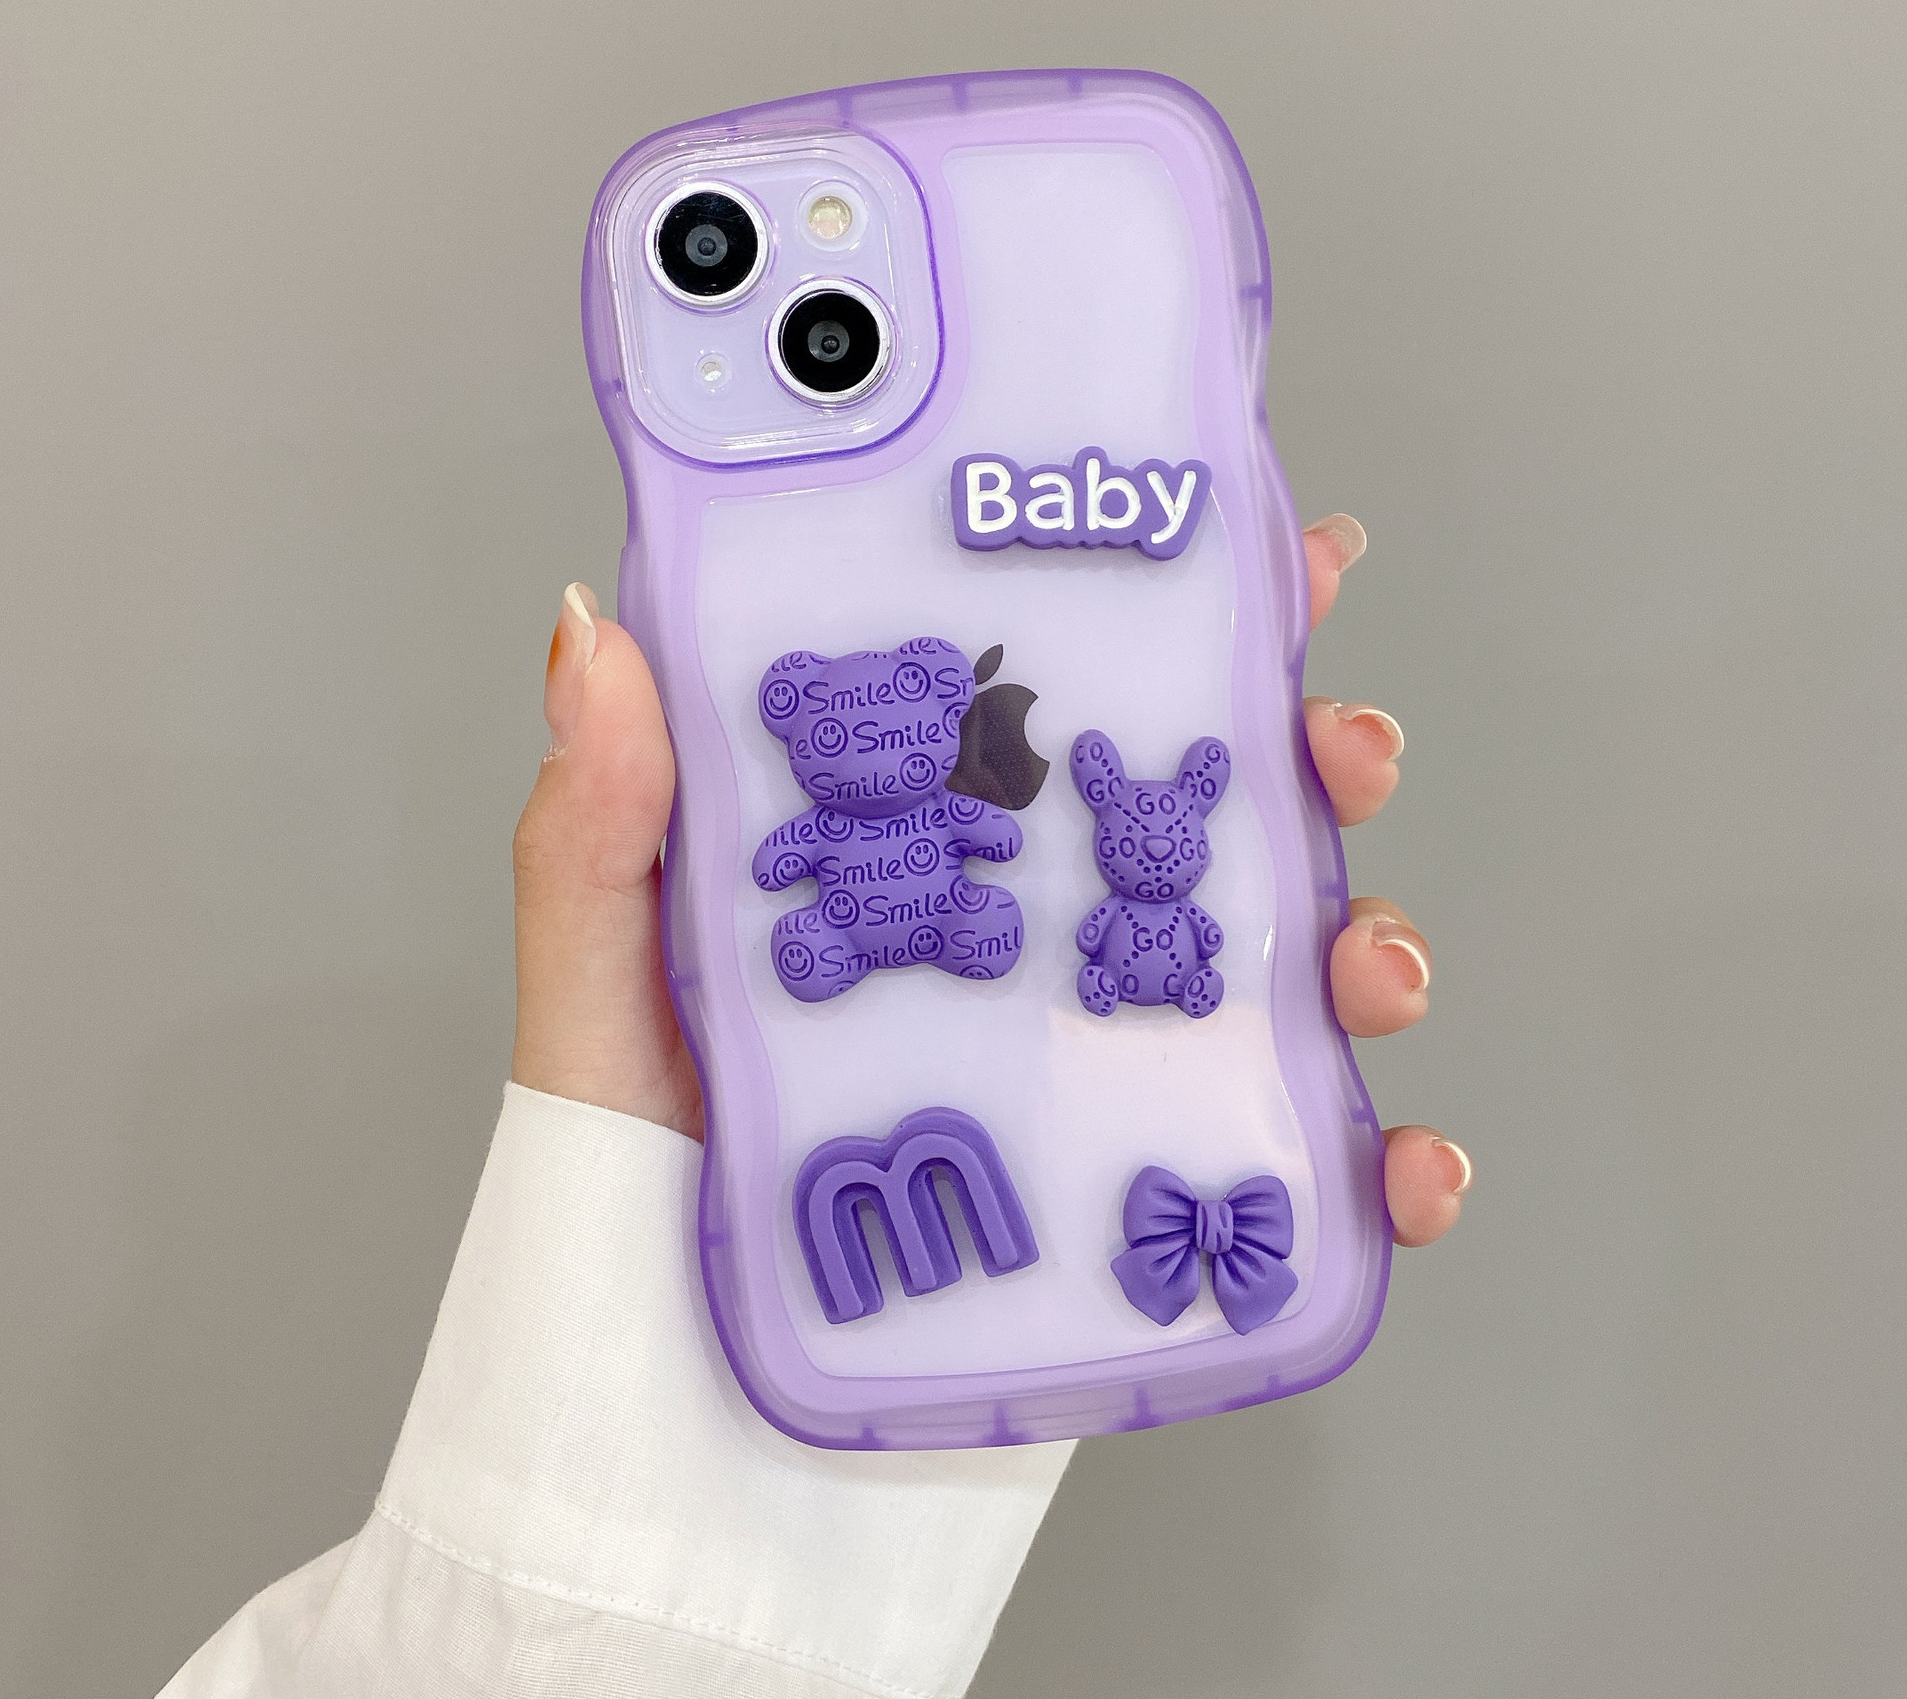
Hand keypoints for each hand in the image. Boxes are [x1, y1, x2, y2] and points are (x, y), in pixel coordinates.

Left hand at [511, 518, 1469, 1247]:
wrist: (676, 1436)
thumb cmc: (630, 1195)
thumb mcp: (604, 988)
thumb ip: (598, 825)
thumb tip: (593, 622)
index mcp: (930, 867)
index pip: (1067, 710)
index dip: (1188, 622)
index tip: (1288, 560)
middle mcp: (1031, 956)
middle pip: (1212, 826)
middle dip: (1319, 767)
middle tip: (1347, 754)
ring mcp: (1098, 1080)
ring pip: (1283, 979)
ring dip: (1372, 946)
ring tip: (1375, 968)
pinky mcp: (1141, 1209)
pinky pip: (1294, 1180)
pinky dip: (1378, 1169)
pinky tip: (1402, 1167)